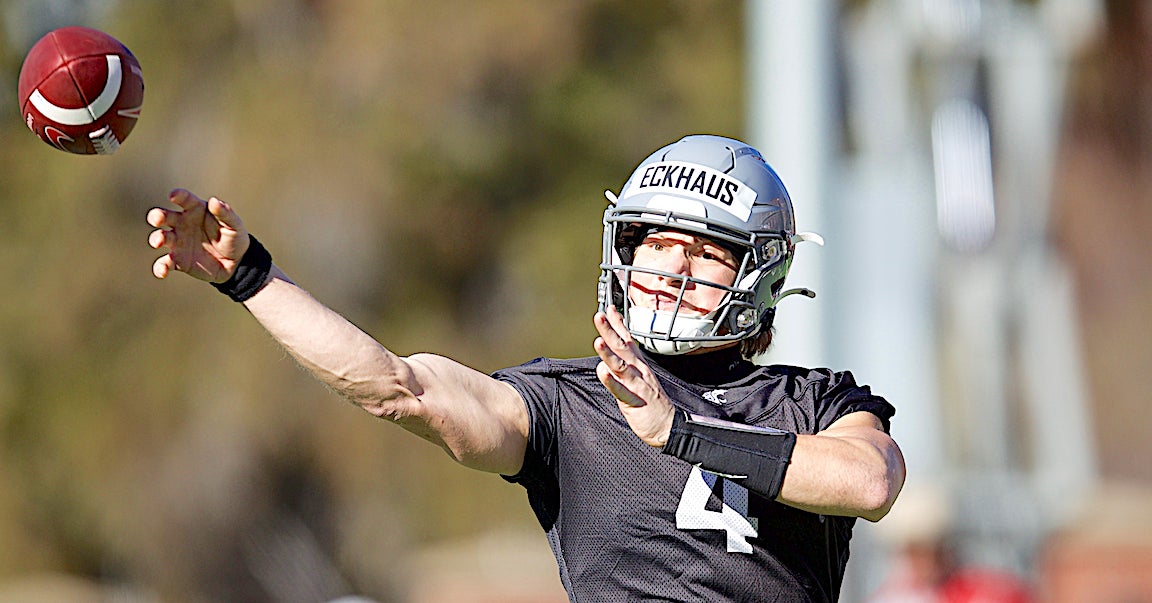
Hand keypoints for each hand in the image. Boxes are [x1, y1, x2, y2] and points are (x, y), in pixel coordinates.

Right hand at [147, 189, 249, 281]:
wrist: (236, 263)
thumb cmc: (234, 238)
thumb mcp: (234, 225)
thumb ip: (225, 213)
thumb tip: (214, 201)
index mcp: (195, 211)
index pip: (184, 199)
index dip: (178, 195)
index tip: (174, 196)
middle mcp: (182, 224)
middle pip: (164, 216)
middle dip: (157, 216)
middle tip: (157, 219)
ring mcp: (178, 242)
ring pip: (160, 237)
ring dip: (156, 238)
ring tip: (159, 242)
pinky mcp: (178, 260)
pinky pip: (164, 263)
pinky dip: (160, 267)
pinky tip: (162, 272)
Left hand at [594, 306, 675, 447]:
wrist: (668, 427)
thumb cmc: (651, 404)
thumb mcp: (637, 380)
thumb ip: (622, 368)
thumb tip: (606, 358)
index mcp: (639, 365)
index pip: (627, 340)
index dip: (618, 324)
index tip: (609, 309)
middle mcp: (639, 371)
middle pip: (622, 347)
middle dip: (610, 331)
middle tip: (599, 316)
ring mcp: (637, 385)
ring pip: (621, 366)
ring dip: (609, 353)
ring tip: (598, 341)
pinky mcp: (634, 401)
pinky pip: (621, 390)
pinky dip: (611, 381)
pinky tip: (603, 372)